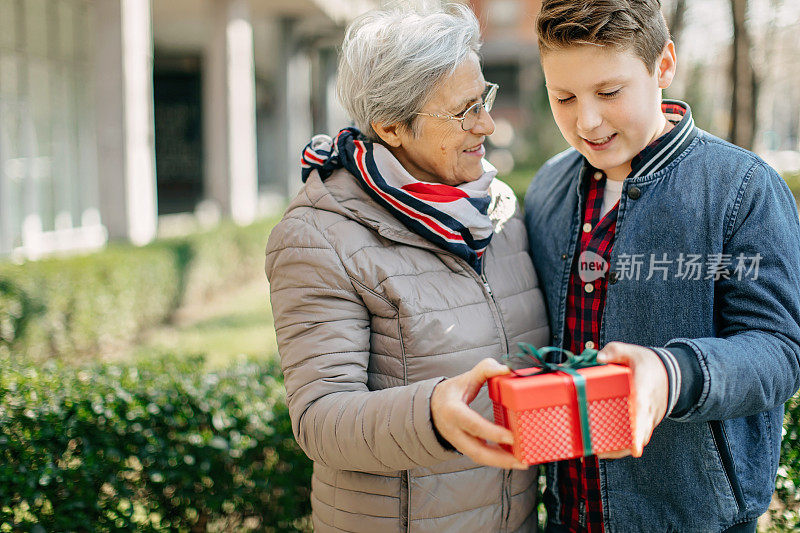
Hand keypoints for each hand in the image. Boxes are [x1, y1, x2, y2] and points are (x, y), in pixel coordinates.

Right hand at [431, 358, 528, 469]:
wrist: (432, 407)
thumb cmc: (451, 392)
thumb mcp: (465, 378)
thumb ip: (485, 370)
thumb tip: (507, 369)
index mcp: (453, 412)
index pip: (474, 425)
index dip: (492, 433)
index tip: (512, 437)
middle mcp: (454, 431)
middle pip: (477, 451)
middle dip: (500, 459)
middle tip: (522, 459)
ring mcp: (458, 443)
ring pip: (480, 458)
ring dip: (502, 463)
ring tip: (523, 462)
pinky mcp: (464, 448)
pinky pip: (481, 457)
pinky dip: (497, 460)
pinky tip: (513, 459)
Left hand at [595, 342, 668, 458]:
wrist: (672, 374)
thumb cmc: (648, 364)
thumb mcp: (632, 351)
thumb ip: (615, 351)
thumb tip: (599, 358)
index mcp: (645, 391)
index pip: (643, 411)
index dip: (638, 429)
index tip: (635, 448)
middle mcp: (649, 409)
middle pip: (640, 433)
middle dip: (623, 445)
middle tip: (600, 451)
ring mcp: (649, 419)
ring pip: (637, 439)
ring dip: (620, 449)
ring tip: (597, 451)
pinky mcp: (646, 424)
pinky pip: (637, 438)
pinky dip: (623, 446)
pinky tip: (604, 449)